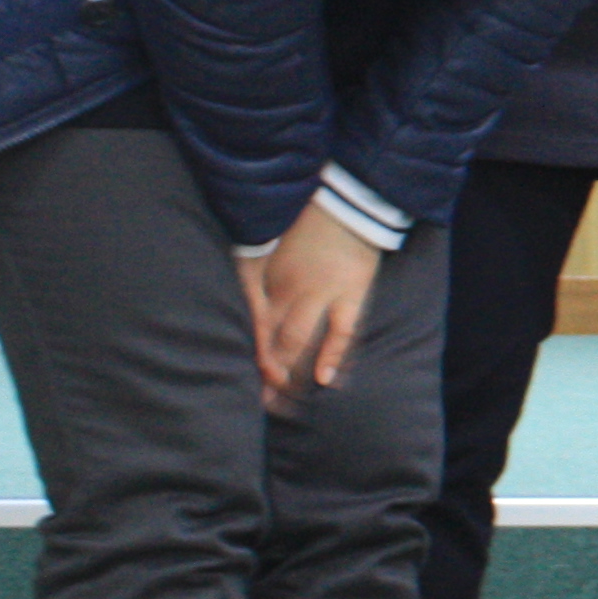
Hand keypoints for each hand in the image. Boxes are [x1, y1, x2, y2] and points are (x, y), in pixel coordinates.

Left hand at [236, 202, 384, 411]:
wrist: (347, 198)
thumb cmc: (304, 221)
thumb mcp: (268, 243)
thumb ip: (254, 273)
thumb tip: (245, 309)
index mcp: (265, 276)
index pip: (251, 323)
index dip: (249, 351)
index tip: (246, 377)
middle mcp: (289, 288)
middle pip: (270, 337)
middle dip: (266, 369)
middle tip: (262, 401)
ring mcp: (321, 292)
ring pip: (298, 339)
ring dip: (291, 370)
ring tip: (285, 398)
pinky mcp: (351, 292)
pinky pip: (341, 330)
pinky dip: (332, 355)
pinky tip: (325, 380)